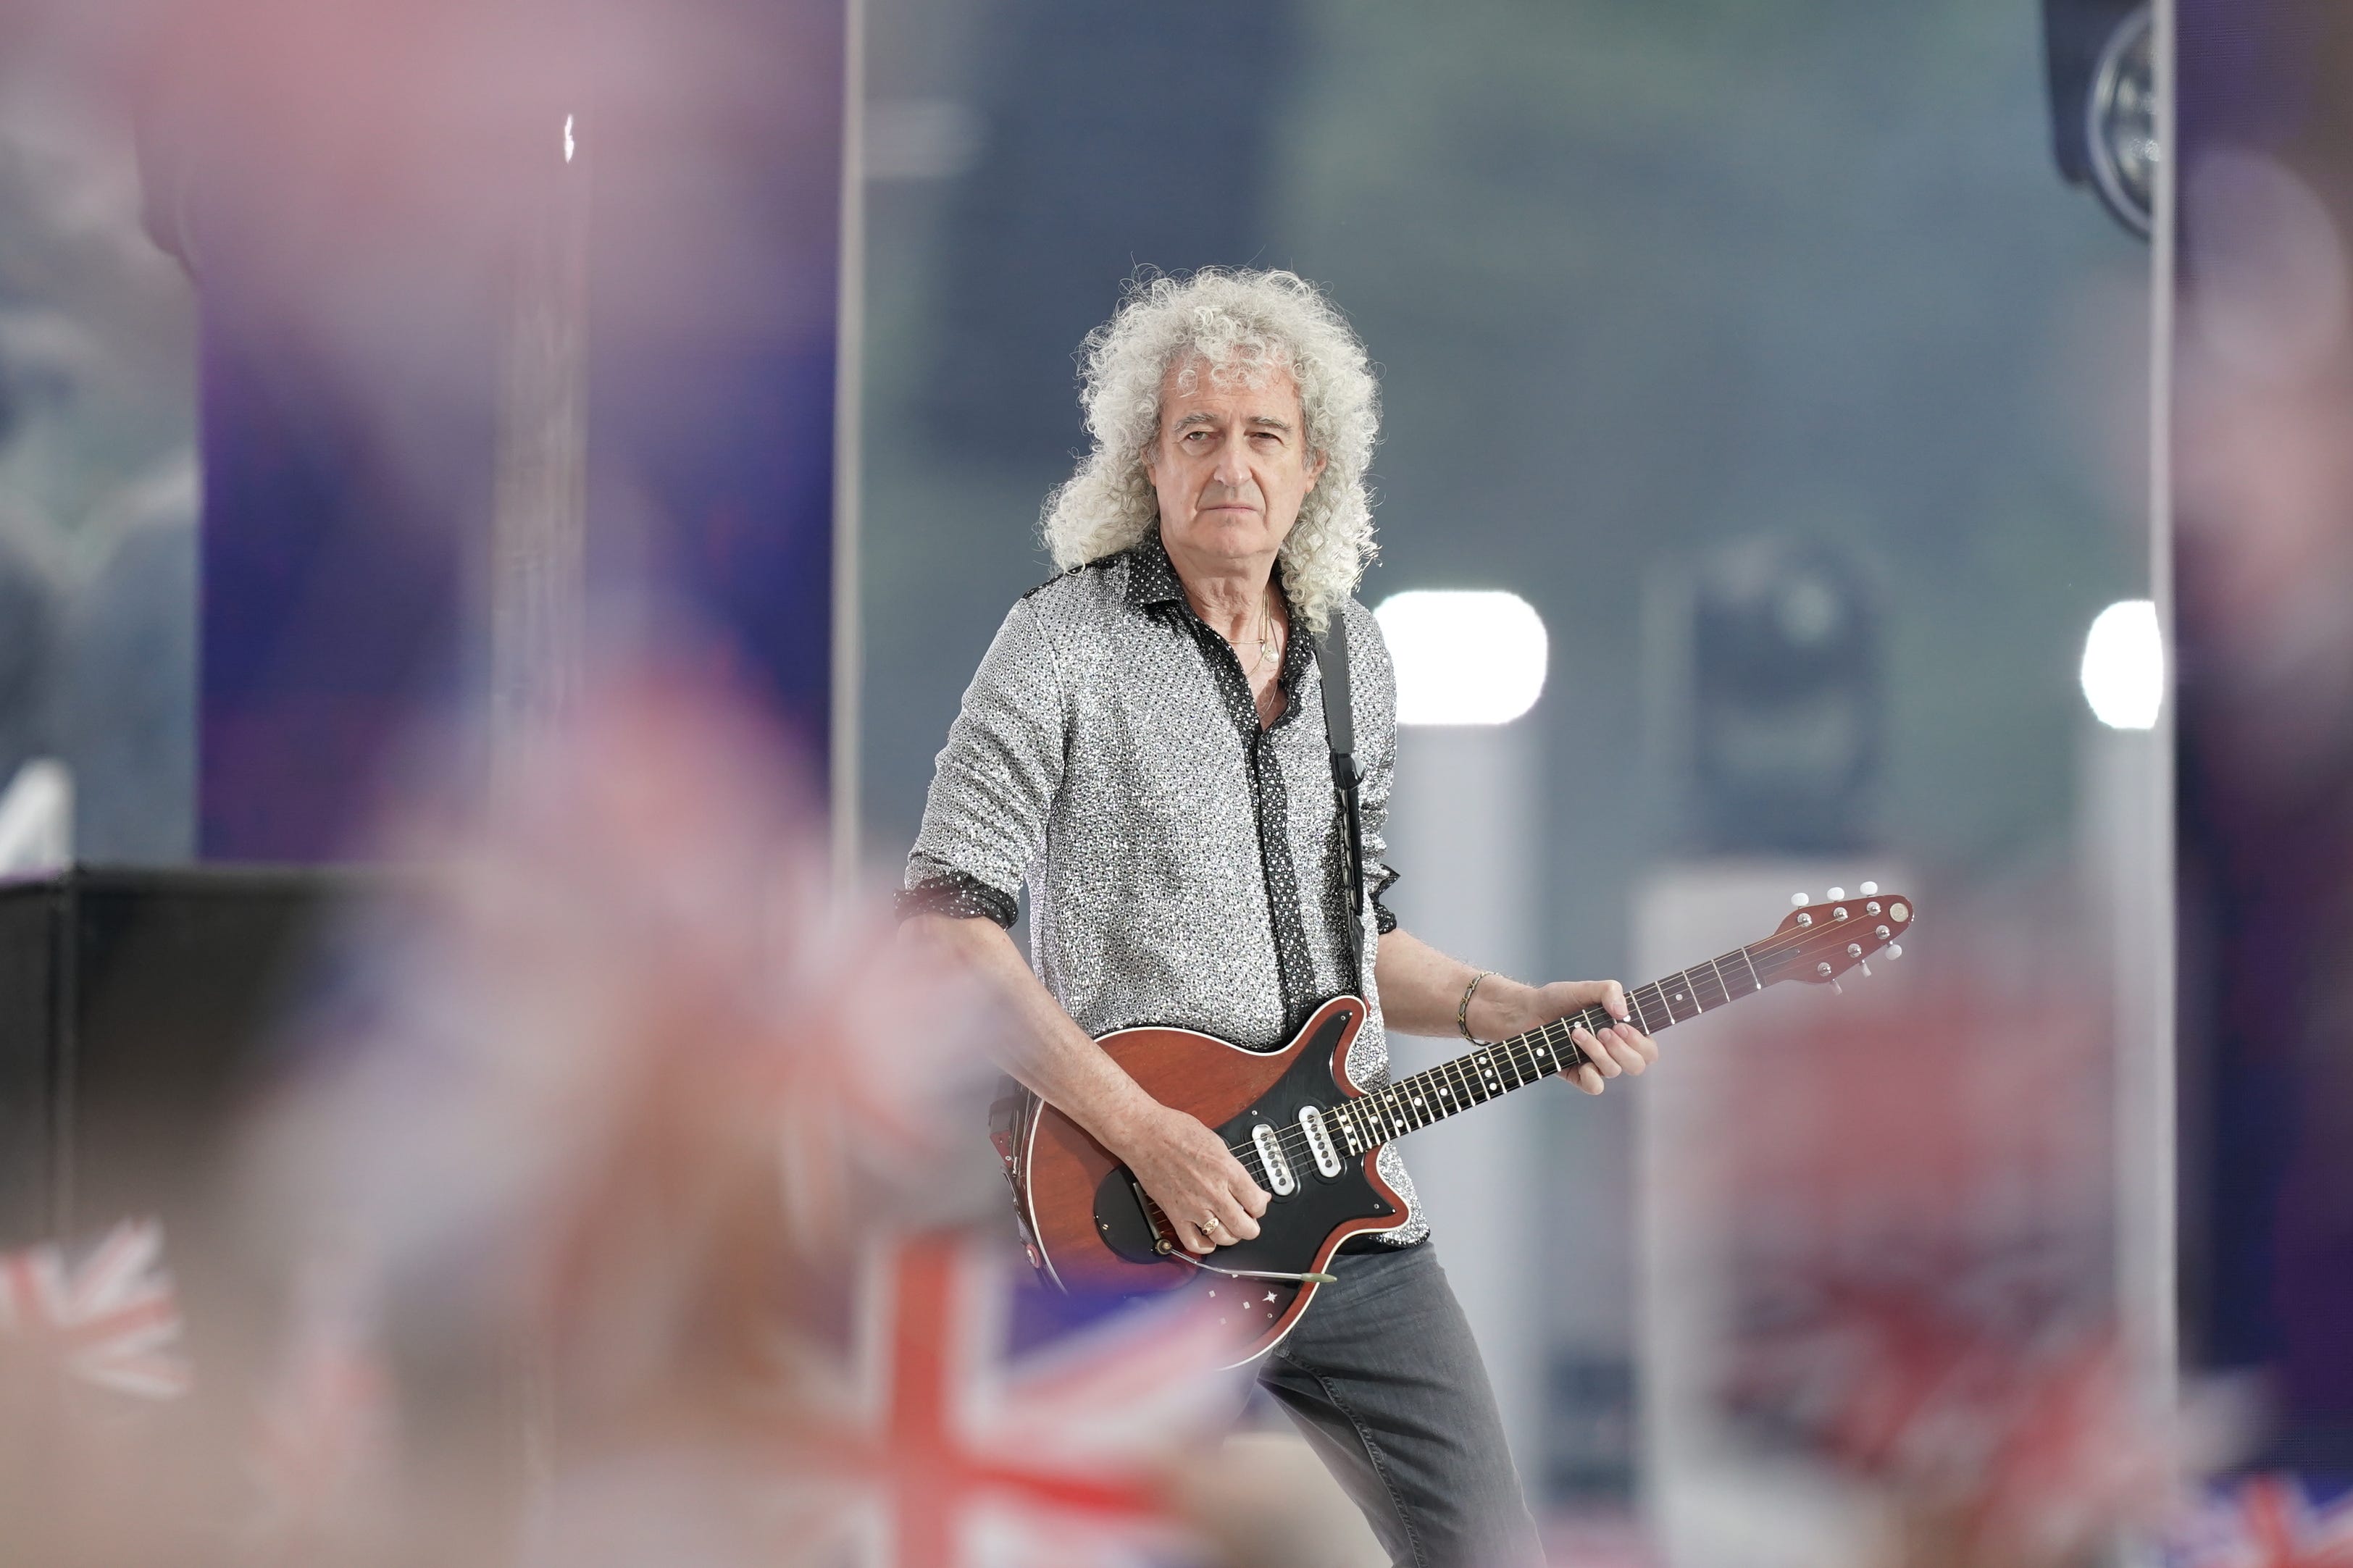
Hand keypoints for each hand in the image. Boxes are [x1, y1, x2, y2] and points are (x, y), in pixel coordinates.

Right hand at [1112, 1103, 1269, 1253]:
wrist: (1144, 1134)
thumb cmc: (1176, 1131)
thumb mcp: (1217, 1143)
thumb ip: (1235, 1169)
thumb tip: (1251, 1187)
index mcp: (1226, 1170)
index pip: (1257, 1204)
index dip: (1261, 1206)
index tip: (1257, 1204)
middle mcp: (1212, 1192)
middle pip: (1245, 1227)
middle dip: (1251, 1227)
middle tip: (1248, 1221)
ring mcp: (1193, 1206)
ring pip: (1223, 1238)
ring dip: (1231, 1236)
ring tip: (1229, 1228)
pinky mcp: (1174, 1214)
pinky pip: (1193, 1243)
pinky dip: (1205, 1246)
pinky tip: (1209, 1238)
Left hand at [1474, 978, 1658, 1095]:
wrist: (1525, 1013)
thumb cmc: (1557, 1000)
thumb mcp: (1585, 988)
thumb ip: (1609, 991)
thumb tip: (1623, 1013)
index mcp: (1622, 1033)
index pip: (1649, 1048)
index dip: (1641, 1041)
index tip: (1621, 1025)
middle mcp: (1613, 1051)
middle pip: (1639, 1064)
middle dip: (1623, 1048)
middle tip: (1603, 1030)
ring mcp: (1596, 1064)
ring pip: (1614, 1071)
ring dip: (1598, 1051)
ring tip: (1577, 1032)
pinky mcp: (1578, 1075)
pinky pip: (1595, 1086)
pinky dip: (1590, 1074)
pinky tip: (1577, 1056)